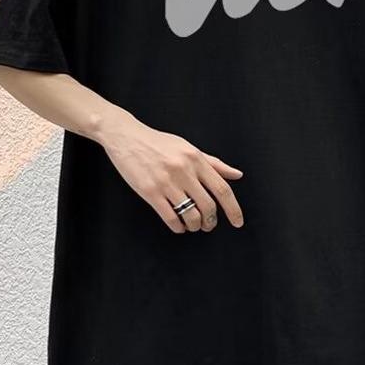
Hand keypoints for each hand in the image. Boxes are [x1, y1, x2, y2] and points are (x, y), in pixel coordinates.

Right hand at [100, 111, 243, 233]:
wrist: (127, 137)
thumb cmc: (159, 143)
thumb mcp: (189, 148)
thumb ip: (214, 163)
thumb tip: (237, 175)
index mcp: (195, 159)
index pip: (222, 189)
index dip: (233, 209)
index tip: (237, 222)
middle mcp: (183, 170)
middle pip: (208, 206)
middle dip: (211, 221)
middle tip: (209, 225)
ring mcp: (166, 182)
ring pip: (190, 215)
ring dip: (195, 226)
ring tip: (193, 225)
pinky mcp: (149, 191)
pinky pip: (170, 218)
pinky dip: (178, 227)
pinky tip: (178, 225)